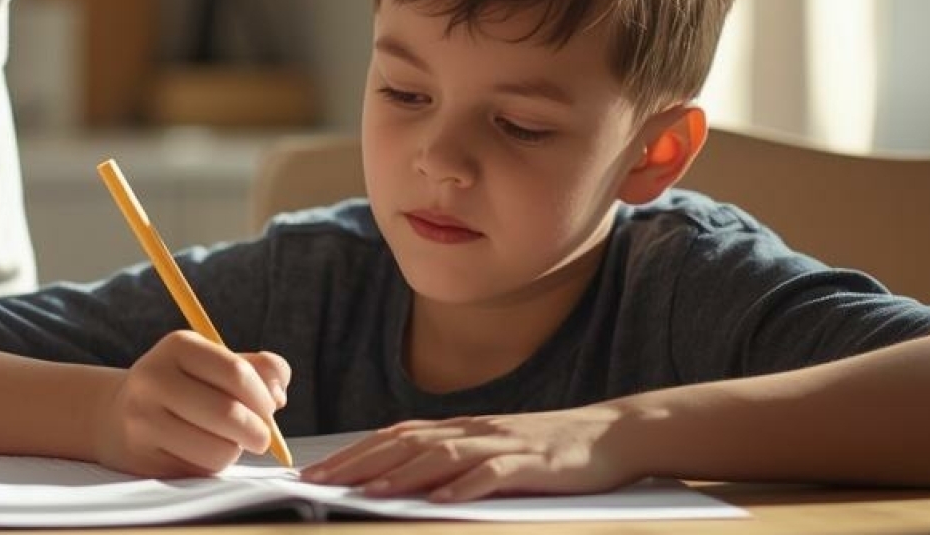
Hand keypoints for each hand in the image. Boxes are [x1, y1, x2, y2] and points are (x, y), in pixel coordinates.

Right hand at [91, 330, 290, 477]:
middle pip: (227, 414)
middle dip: (259, 432)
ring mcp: (143, 419)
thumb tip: (279, 392)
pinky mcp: (142, 457)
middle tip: (261, 436)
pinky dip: (211, 465)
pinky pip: (199, 471)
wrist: (117, 413)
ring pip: (217, 450)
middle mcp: (153, 378)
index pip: (237, 373)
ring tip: (225, 442)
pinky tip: (200, 451)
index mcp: (178, 346)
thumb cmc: (183, 386)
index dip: (264, 397)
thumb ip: (258, 369)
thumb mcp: (215, 364)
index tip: (269, 408)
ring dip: (234, 451)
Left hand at [301, 405, 641, 500]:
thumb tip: (401, 480)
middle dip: (360, 463)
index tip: (317, 472)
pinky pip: (494, 474)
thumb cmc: (548, 448)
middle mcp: (474, 430)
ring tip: (369, 492)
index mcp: (461, 428)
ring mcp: (503, 444)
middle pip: (407, 444)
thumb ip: (452, 461)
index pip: (395, 437)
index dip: (354, 453)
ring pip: (443, 456)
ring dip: (402, 475)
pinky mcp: (533, 463)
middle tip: (321, 483)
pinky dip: (465, 487)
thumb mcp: (493, 450)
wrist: (612, 435)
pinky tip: (442, 501)